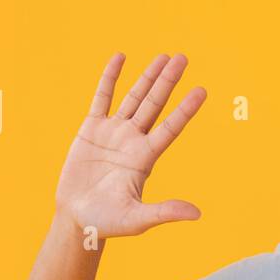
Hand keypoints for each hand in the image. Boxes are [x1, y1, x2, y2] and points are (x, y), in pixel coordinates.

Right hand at [55, 52, 206, 236]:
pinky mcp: (90, 130)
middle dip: (168, 81)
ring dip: (147, 77)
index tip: (202, 91)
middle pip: (155, 105)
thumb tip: (197, 214)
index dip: (185, 110)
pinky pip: (102, 98)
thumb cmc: (108, 223)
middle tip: (183, 58)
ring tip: (164, 56)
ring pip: (134, 98)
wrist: (77, 220)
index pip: (170, 128)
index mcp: (145, 158)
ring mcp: (113, 133)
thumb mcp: (138, 219)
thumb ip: (165, 212)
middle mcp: (133, 141)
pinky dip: (110, 78)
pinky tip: (120, 58)